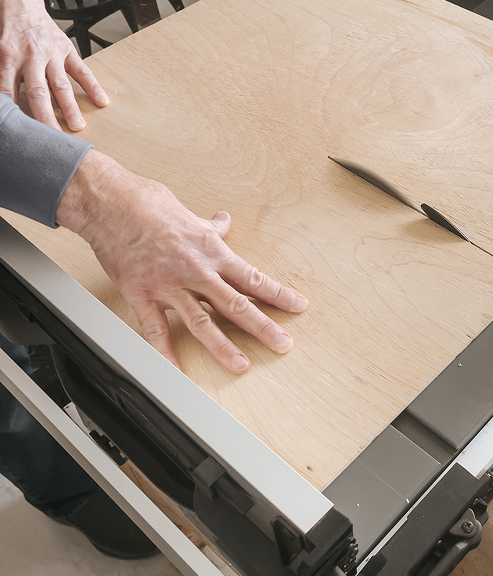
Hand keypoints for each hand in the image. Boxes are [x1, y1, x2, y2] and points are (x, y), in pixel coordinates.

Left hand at [0, 0, 108, 130]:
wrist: (20, 4)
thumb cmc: (8, 32)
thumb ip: (3, 76)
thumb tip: (5, 101)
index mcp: (8, 57)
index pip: (9, 90)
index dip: (14, 110)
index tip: (21, 130)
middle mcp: (31, 57)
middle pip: (38, 92)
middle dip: (46, 116)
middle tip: (54, 136)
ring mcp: (51, 54)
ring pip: (61, 85)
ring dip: (69, 107)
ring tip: (77, 126)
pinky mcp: (67, 50)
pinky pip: (82, 70)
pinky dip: (92, 86)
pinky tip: (101, 101)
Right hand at [57, 151, 307, 371]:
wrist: (111, 203)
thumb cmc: (149, 205)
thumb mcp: (190, 215)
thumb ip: (210, 227)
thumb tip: (223, 222)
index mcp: (212, 252)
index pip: (252, 278)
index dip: (277, 294)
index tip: (298, 307)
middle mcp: (196, 271)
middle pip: (236, 304)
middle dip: (263, 326)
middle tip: (283, 344)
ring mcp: (169, 286)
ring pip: (202, 322)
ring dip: (223, 346)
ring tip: (241, 366)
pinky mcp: (142, 295)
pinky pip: (155, 330)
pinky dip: (164, 354)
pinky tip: (175, 372)